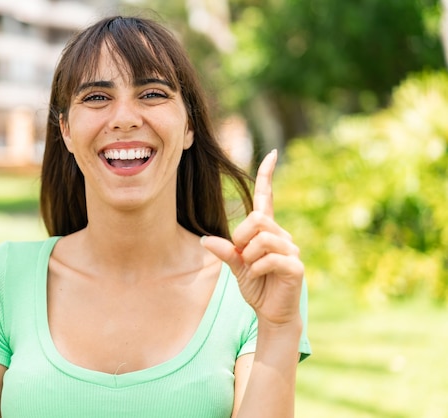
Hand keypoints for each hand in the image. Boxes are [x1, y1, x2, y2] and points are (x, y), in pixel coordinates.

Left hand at [201, 150, 303, 326]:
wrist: (272, 313)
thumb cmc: (257, 286)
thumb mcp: (236, 267)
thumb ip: (225, 251)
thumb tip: (203, 239)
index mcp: (267, 231)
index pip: (266, 199)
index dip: (267, 177)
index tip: (271, 155)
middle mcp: (283, 235)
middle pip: (256, 219)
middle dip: (241, 238)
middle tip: (242, 256)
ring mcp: (292, 250)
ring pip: (262, 239)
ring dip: (249, 256)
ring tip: (252, 268)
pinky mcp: (295, 266)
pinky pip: (268, 258)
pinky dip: (256, 269)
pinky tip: (260, 277)